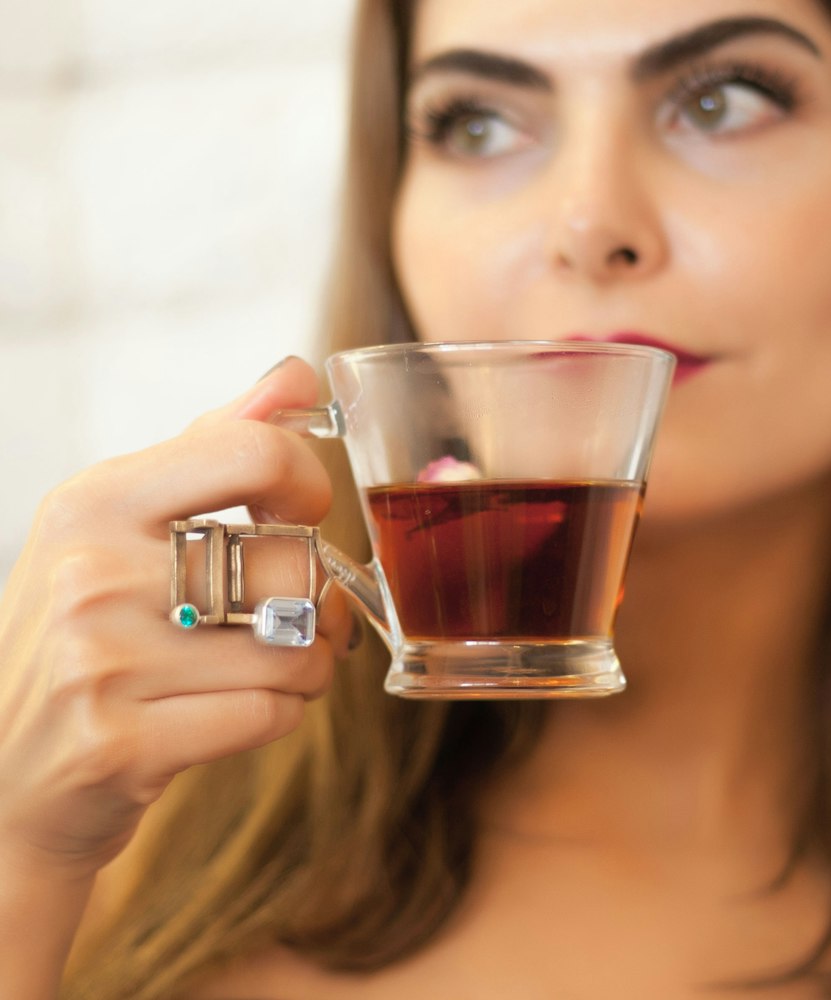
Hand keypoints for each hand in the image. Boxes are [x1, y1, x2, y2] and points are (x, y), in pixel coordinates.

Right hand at [0, 358, 350, 881]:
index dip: (307, 486)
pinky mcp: (119, 746)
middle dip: (322, 600)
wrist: (9, 768)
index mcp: (94, 501)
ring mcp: (99, 664)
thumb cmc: (87, 629)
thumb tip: (296, 373)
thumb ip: (214, 445)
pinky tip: (244, 708)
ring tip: (277, 664)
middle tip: (300, 615)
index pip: (253, 453)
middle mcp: (90, 574)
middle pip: (292, 564)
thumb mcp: (122, 522)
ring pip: (296, 649)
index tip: (299, 516)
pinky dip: (282, 712)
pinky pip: (270, 714)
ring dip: (312, 663)